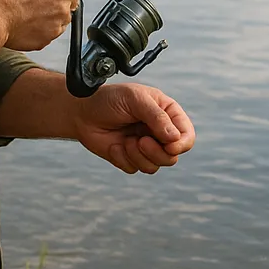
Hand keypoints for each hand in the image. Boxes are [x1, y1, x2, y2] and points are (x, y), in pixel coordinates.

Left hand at [73, 82, 195, 174]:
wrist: (82, 112)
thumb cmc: (110, 99)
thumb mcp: (135, 99)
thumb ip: (156, 116)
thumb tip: (174, 138)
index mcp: (166, 114)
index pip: (186, 135)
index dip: (181, 144)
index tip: (169, 145)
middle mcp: (158, 132)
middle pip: (173, 156)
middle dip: (156, 152)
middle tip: (140, 141)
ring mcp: (145, 146)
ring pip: (155, 166)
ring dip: (138, 156)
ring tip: (125, 141)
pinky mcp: (130, 158)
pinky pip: (135, 169)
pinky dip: (123, 159)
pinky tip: (114, 145)